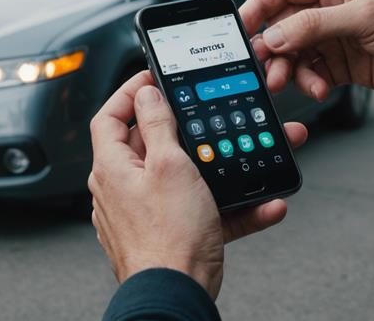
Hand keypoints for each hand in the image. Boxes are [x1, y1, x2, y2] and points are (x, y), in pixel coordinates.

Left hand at [88, 71, 307, 297]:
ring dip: (220, 170)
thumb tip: (148, 95)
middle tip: (208, 117)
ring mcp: (146, 213)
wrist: (177, 294)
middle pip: (152, 145)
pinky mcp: (171, 234)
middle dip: (188, 130)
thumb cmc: (168, 236)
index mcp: (113, 167)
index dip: (129, 93)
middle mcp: (123, 189)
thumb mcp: (169, 166)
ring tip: (249, 159)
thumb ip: (157, 126)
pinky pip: (204, 212)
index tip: (152, 79)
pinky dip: (232, 207)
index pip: (109, 116)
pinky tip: (264, 205)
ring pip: (186, 179)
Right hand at [240, 0, 373, 106]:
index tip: (239, 28)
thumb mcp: (364, 17)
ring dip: (288, 70)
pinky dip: (308, 83)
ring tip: (288, 83)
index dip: (257, 8)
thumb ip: (314, 26)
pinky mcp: (340, 64)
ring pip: (292, 53)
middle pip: (281, 26)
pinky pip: (310, 73)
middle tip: (265, 68)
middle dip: (271, 48)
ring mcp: (333, 37)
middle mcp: (329, 7)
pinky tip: (318, 88)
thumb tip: (273, 36)